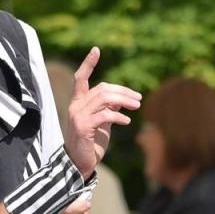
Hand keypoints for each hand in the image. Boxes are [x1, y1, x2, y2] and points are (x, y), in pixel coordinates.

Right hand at [65, 47, 141, 177]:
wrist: (79, 164)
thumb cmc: (91, 143)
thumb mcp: (103, 122)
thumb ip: (109, 108)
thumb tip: (122, 98)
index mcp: (78, 103)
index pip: (80, 78)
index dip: (88, 63)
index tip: (96, 49)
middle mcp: (75, 106)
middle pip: (101, 89)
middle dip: (122, 91)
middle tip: (139, 99)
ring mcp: (77, 116)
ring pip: (103, 99)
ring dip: (124, 101)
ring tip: (137, 106)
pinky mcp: (83, 128)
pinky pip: (104, 116)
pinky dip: (118, 117)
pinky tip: (127, 122)